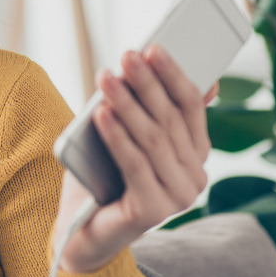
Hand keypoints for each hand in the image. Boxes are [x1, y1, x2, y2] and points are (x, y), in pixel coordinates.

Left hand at [53, 45, 217, 272]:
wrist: (80, 230)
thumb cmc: (102, 176)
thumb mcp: (124, 135)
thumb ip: (144, 108)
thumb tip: (158, 63)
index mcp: (196, 154)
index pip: (191, 105)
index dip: (172, 74)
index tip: (153, 46)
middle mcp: (195, 177)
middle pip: (170, 119)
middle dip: (146, 84)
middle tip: (126, 56)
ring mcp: (178, 197)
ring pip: (152, 139)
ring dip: (127, 104)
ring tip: (105, 78)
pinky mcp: (155, 211)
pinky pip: (135, 163)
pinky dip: (117, 136)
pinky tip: (101, 114)